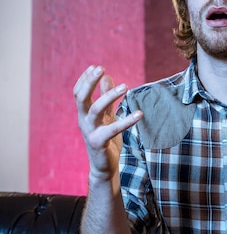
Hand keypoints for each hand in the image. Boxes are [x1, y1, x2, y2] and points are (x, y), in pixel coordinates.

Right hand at [73, 65, 141, 182]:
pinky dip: (127, 120)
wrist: (104, 166)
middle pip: (81, 97)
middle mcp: (83, 121)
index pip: (78, 92)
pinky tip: (139, 113)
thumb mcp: (106, 116)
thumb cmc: (105, 140)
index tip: (96, 67)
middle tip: (101, 68)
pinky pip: (113, 128)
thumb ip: (107, 98)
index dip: (85, 79)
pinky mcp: (100, 142)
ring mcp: (90, 131)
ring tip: (125, 86)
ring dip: (109, 96)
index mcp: (84, 114)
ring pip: (95, 109)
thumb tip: (108, 76)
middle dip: (89, 82)